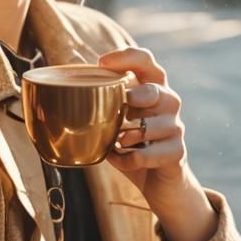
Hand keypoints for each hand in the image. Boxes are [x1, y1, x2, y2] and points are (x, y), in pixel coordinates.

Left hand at [98, 46, 217, 240]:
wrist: (162, 184)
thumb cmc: (134, 146)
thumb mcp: (116, 123)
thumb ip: (102, 106)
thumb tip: (62, 87)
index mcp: (153, 88)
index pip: (146, 62)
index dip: (126, 57)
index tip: (101, 63)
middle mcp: (169, 103)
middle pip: (153, 90)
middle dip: (133, 98)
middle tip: (120, 108)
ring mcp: (176, 128)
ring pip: (149, 126)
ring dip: (127, 137)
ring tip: (118, 142)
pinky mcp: (177, 152)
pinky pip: (147, 154)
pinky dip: (128, 161)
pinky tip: (122, 160)